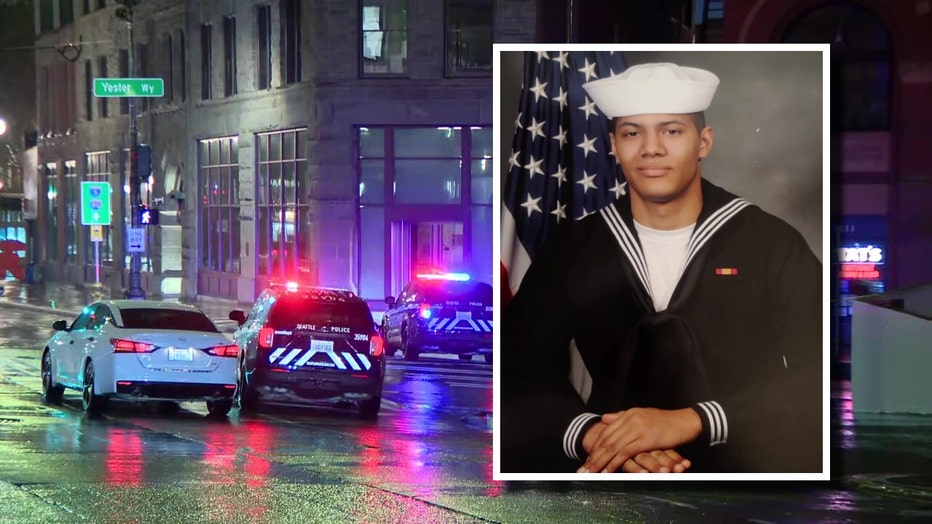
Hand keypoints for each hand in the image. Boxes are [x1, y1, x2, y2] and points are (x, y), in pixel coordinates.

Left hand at [577, 407, 701, 472]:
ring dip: (600, 462)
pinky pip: (626, 452)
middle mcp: (629, 420)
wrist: (685, 421)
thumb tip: (604, 418)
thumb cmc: (666, 421)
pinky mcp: (645, 439)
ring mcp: (637, 429)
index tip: (587, 459)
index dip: (595, 446)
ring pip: (613, 447)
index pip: (606, 432)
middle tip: (583, 469)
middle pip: (606, 440)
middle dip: (593, 456)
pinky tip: (608, 471)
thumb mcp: (642, 415)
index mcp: (627, 415)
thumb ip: (622, 417)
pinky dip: (615, 463)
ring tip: (591, 472)